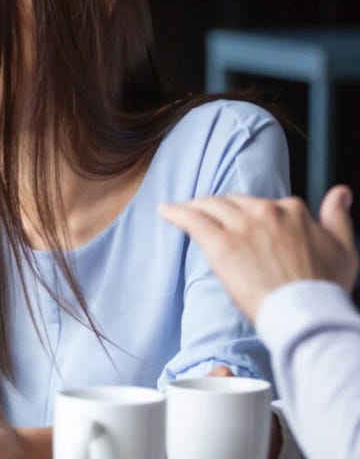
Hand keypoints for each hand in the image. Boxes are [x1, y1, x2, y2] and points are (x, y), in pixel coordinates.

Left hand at [158, 186, 357, 321]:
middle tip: (206, 214)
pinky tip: (165, 210)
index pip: (262, 204)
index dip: (250, 214)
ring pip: (211, 206)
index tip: (241, 222)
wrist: (305, 313)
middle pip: (233, 202)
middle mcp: (266, 212)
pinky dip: (176, 212)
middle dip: (219, 207)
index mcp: (292, 211)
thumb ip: (337, 217)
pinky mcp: (221, 244)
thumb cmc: (324, 287)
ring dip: (195, 206)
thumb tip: (340, 193)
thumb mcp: (343, 247)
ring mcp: (242, 226)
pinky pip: (193, 219)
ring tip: (182, 209)